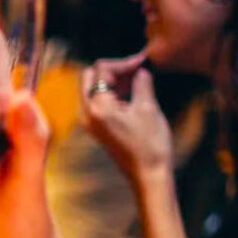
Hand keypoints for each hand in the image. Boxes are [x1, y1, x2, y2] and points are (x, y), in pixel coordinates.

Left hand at [81, 53, 173, 180]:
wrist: (148, 175)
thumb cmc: (150, 144)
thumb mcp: (148, 108)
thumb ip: (142, 83)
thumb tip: (141, 70)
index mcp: (97, 107)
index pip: (101, 70)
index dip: (123, 63)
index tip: (142, 62)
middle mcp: (87, 113)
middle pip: (90, 76)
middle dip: (113, 70)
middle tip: (137, 70)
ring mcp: (89, 121)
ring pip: (92, 88)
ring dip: (112, 80)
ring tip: (138, 79)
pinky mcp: (95, 127)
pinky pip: (97, 101)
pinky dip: (111, 92)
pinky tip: (131, 92)